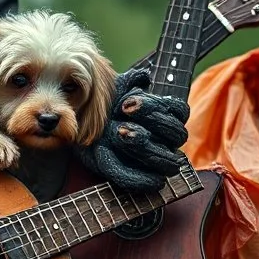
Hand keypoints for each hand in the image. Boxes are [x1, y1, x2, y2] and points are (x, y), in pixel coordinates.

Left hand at [75, 68, 189, 192]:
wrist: (79, 126)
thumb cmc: (102, 107)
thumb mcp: (111, 91)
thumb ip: (128, 82)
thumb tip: (143, 77)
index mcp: (163, 115)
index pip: (179, 111)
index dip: (159, 107)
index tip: (127, 103)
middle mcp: (164, 139)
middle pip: (177, 134)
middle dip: (154, 122)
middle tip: (123, 112)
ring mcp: (153, 159)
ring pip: (167, 161)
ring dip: (145, 148)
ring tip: (119, 133)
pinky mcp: (136, 175)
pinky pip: (149, 182)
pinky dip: (143, 180)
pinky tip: (145, 176)